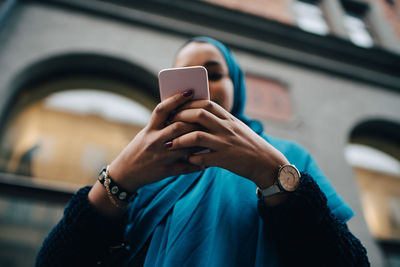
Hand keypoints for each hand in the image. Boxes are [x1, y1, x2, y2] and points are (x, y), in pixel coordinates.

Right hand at [107, 90, 202, 192]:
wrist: (126, 172)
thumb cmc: (140, 149)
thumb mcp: (147, 133)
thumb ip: (163, 124)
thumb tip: (185, 112)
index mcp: (149, 129)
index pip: (162, 110)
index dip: (176, 99)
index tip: (190, 91)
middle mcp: (154, 141)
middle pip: (178, 126)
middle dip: (195, 122)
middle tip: (207, 117)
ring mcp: (160, 156)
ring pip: (185, 145)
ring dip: (200, 141)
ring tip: (211, 136)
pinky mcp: (166, 170)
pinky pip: (186, 167)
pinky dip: (197, 164)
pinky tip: (206, 161)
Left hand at [168, 100, 288, 188]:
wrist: (266, 162)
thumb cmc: (248, 145)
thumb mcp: (236, 127)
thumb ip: (220, 120)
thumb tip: (201, 114)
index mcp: (229, 119)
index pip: (207, 104)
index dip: (190, 103)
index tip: (177, 106)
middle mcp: (226, 128)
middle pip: (199, 115)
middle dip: (180, 117)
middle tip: (168, 123)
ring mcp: (225, 144)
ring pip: (197, 137)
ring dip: (180, 140)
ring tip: (169, 145)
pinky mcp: (225, 160)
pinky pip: (203, 158)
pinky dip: (192, 158)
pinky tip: (186, 160)